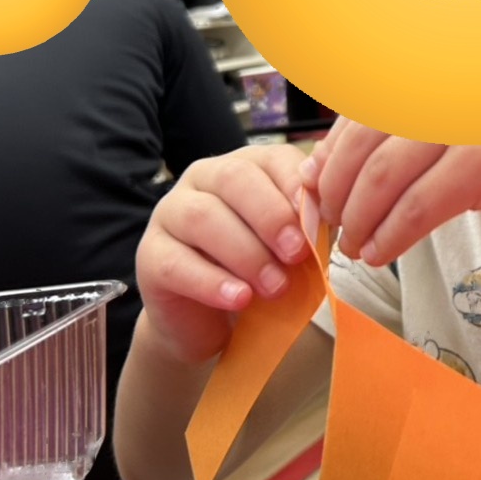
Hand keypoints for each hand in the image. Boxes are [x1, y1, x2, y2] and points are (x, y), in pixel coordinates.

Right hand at [134, 145, 311, 364]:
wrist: (211, 321)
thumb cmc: (259, 271)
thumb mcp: (292, 244)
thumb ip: (309, 223)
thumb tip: (331, 205)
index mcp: (243, 166)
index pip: (271, 159)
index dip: (297, 187)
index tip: (319, 222)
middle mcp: (202, 179)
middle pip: (234, 179)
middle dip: (271, 216)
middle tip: (297, 254)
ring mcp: (169, 213)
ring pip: (202, 217)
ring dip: (246, 253)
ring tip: (275, 287)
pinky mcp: (149, 256)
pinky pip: (177, 262)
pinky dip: (213, 283)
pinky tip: (240, 299)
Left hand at [298, 104, 480, 265]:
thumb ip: (427, 133)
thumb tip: (355, 165)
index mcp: (451, 72)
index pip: (366, 106)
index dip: (332, 149)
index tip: (318, 184)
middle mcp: (453, 86)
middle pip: (362, 137)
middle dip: (335, 186)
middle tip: (330, 221)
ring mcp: (468, 119)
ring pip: (380, 175)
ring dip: (357, 218)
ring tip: (353, 245)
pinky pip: (415, 206)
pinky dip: (388, 234)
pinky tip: (380, 253)